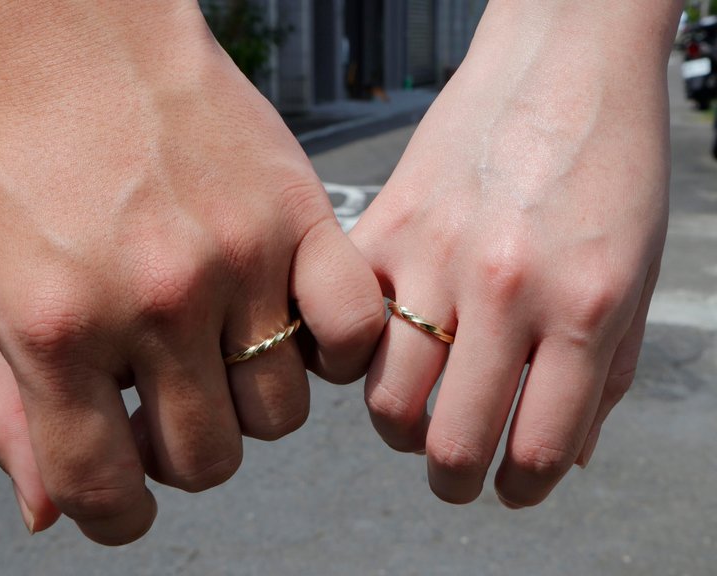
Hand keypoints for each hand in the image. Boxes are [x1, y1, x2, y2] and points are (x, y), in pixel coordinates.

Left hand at [0, 2, 382, 544]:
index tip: (127, 500)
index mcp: (59, 327)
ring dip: (249, 403)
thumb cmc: (28, 158)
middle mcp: (155, 302)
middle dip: (183, 453)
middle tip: (169, 404)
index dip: (115, 515)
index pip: (101, 489)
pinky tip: (293, 328)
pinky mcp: (298, 220)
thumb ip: (4, 411)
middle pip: (207, 459)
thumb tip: (48, 512)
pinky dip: (332, 353)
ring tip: (222, 350)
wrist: (87, 43)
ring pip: (279, 413)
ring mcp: (238, 260)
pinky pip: (350, 335)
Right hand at [350, 0, 678, 506]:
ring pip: (383, 396)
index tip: (509, 488)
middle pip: (444, 440)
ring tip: (419, 407)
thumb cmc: (609, 163)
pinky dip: (360, 351)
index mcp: (579, 306)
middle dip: (451, 479)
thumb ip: (600, 375)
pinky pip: (345, 321)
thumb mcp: (635, 275)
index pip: (535, 449)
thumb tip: (563, 453)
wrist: (561, 60)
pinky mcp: (383, 223)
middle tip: (453, 474)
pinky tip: (385, 343)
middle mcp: (501, 288)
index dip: (521, 489)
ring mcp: (433, 253)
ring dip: (401, 423)